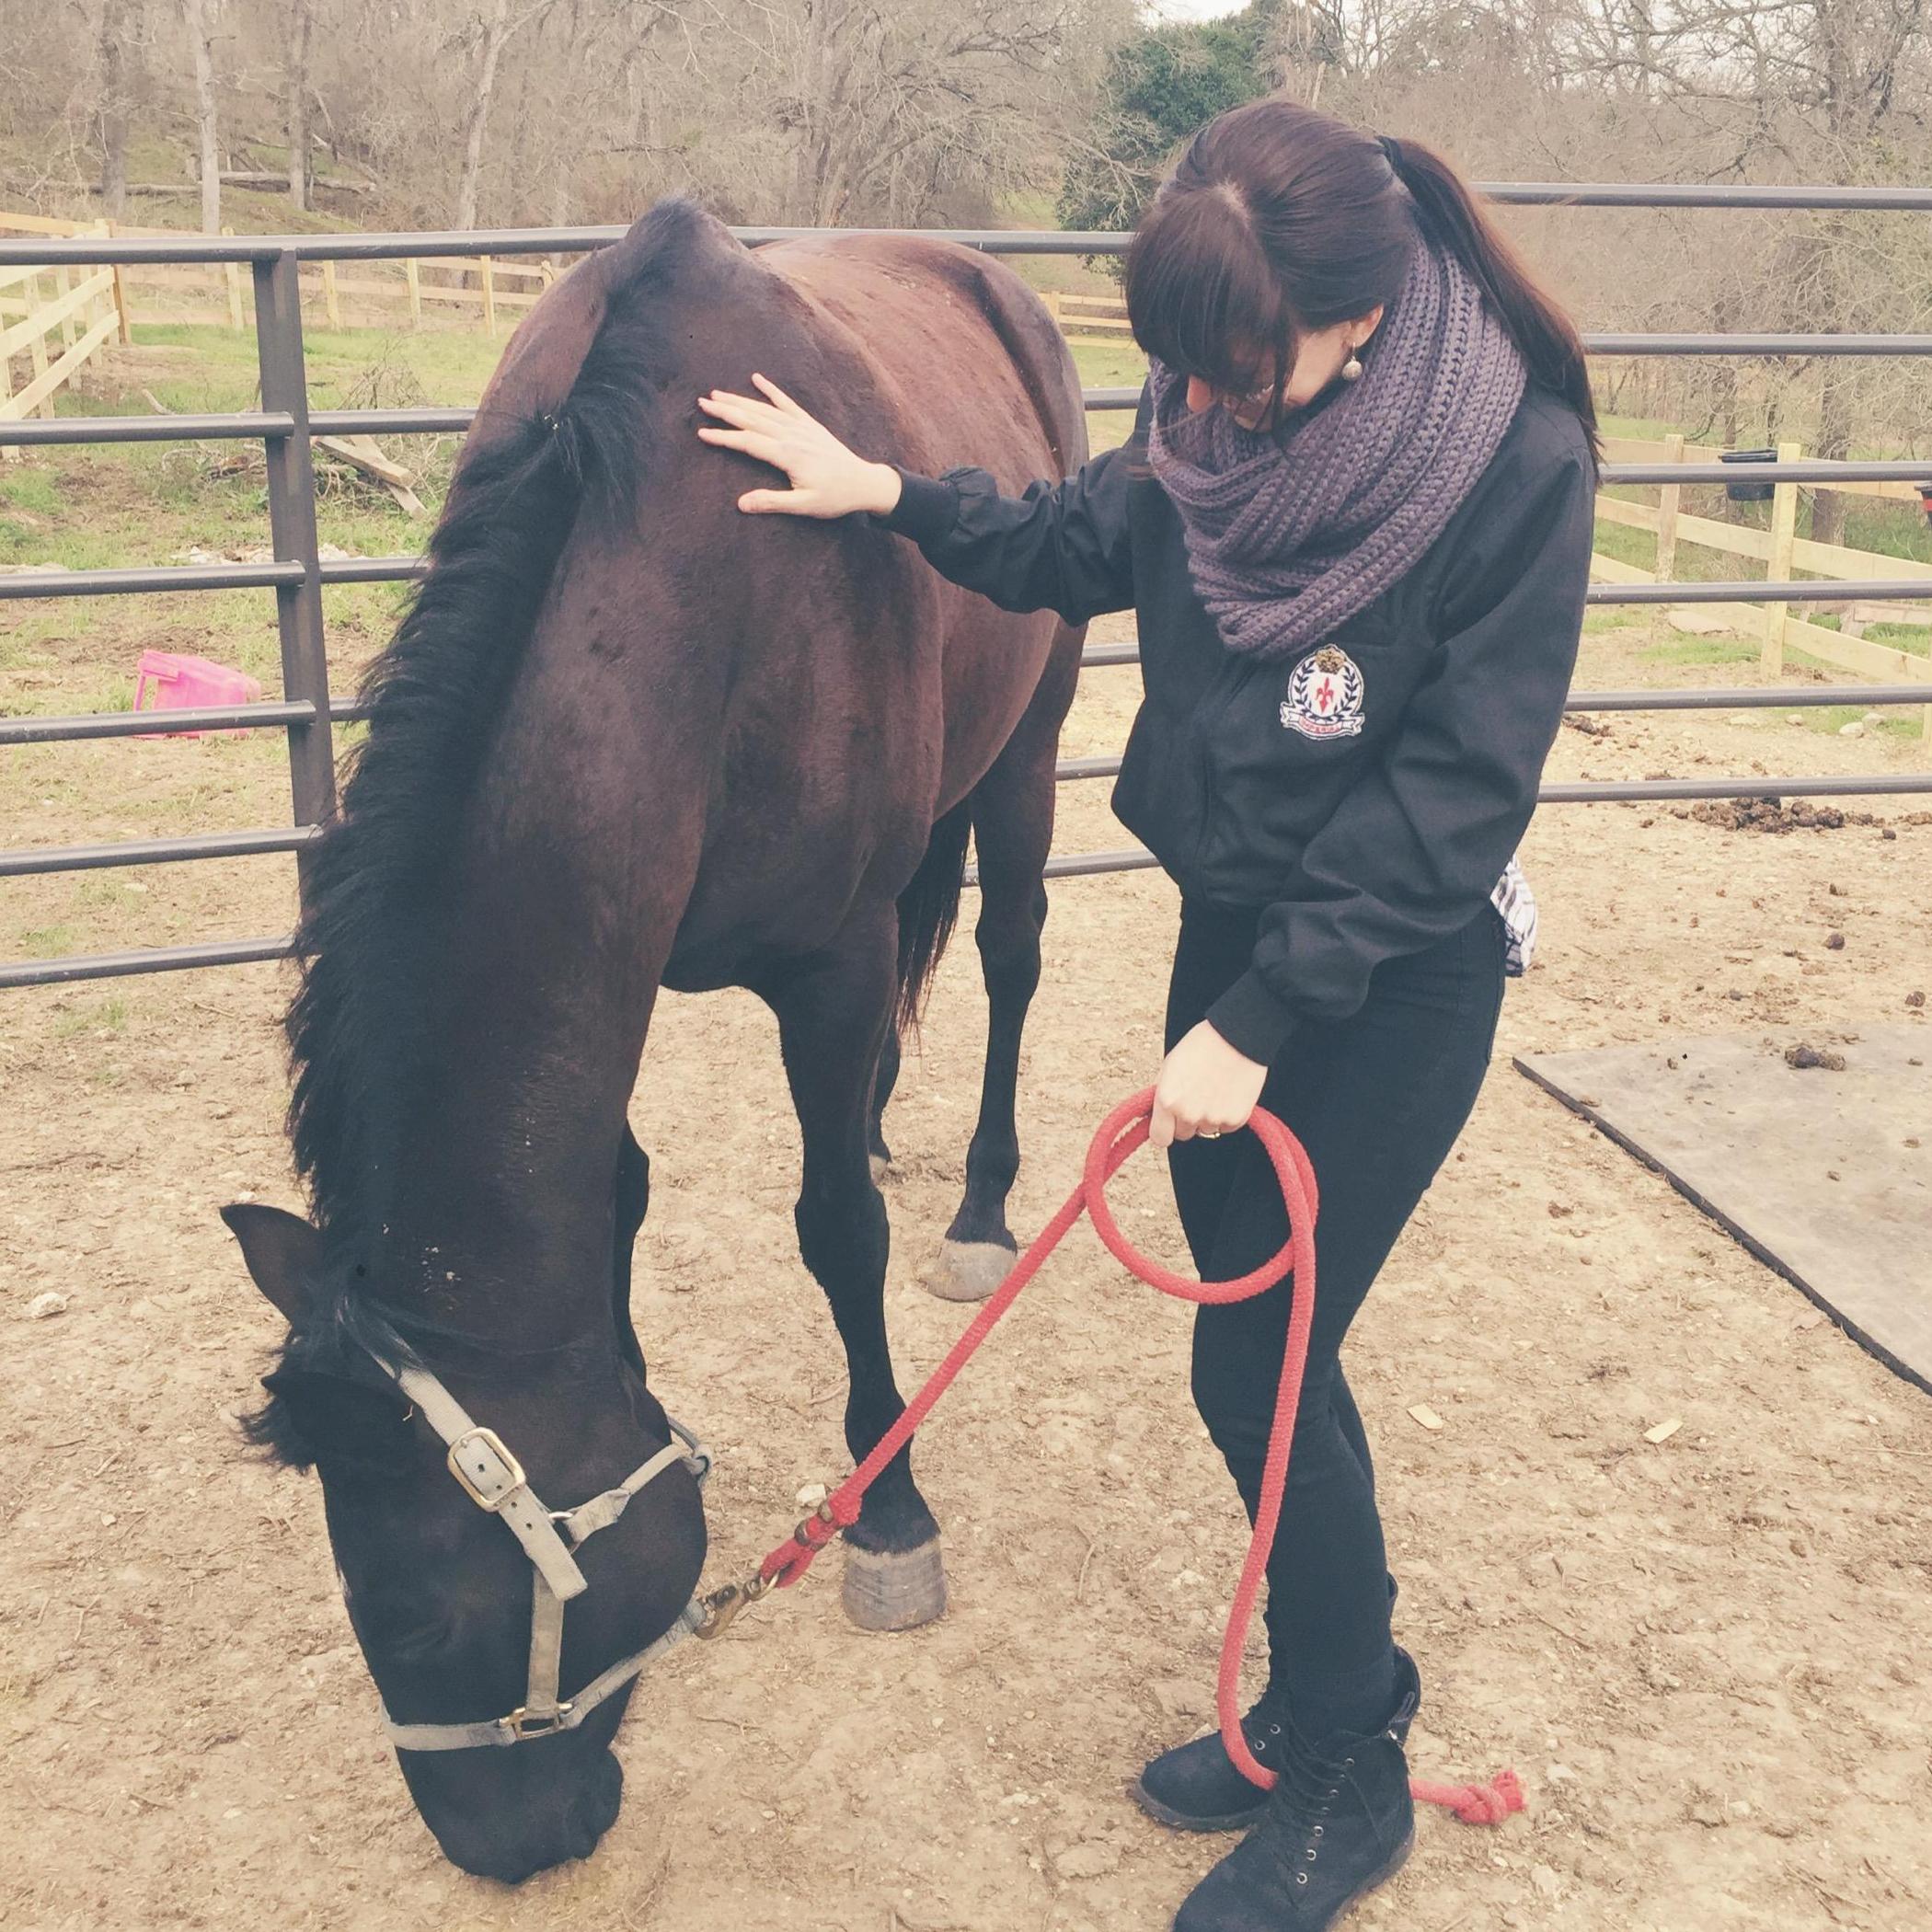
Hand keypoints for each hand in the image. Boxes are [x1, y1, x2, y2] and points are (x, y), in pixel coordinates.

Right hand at [696, 372, 902, 518]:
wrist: (864, 483)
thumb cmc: (835, 497)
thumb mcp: (804, 506)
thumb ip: (772, 503)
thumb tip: (741, 504)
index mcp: (788, 455)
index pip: (748, 442)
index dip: (724, 437)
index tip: (702, 433)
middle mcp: (792, 435)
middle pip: (752, 419)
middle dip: (725, 411)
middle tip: (701, 403)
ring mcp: (802, 427)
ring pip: (765, 409)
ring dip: (740, 400)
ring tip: (717, 394)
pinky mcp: (810, 425)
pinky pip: (787, 403)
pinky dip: (772, 390)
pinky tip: (757, 379)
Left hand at [1149, 1022, 1267, 1150]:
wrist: (1237, 1038)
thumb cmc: (1201, 1046)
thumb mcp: (1169, 1066)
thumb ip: (1161, 1094)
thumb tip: (1156, 1114)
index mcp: (1167, 1101)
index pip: (1160, 1138)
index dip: (1164, 1129)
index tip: (1169, 1122)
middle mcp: (1188, 1115)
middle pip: (1183, 1134)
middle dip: (1186, 1121)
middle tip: (1196, 1096)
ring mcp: (1213, 1119)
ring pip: (1206, 1130)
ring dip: (1207, 1117)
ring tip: (1214, 1089)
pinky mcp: (1235, 1120)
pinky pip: (1226, 1126)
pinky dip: (1226, 1115)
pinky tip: (1228, 1092)